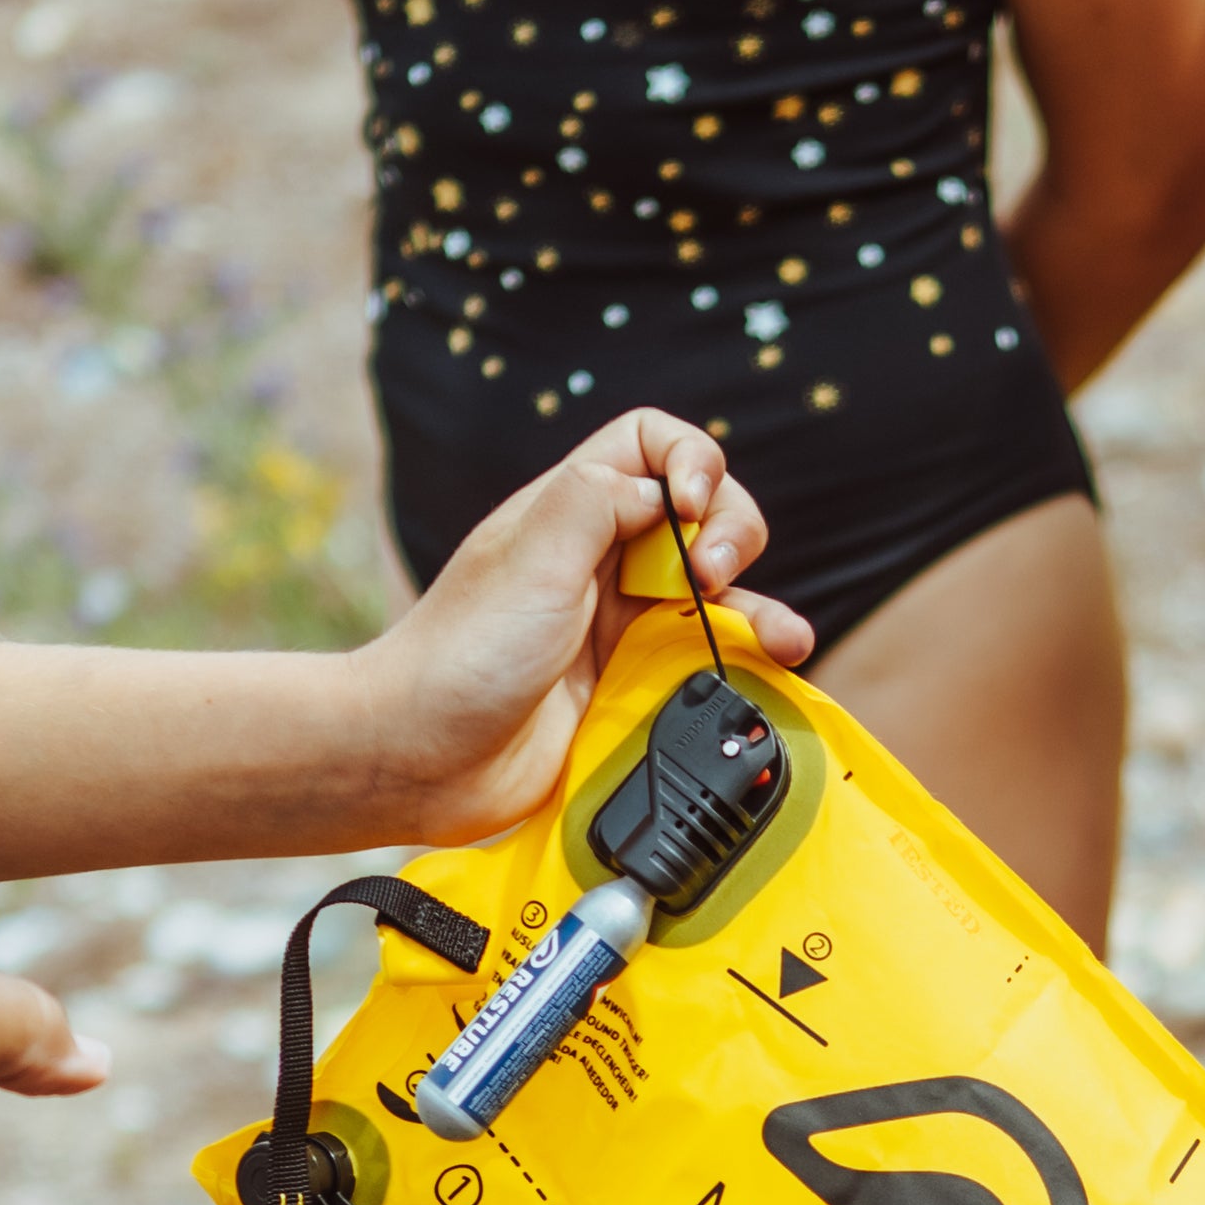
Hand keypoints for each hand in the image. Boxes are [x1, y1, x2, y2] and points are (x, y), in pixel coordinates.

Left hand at [356, 413, 815, 846]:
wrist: (424, 758)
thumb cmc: (461, 656)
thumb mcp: (533, 555)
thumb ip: (599, 500)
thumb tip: (665, 491)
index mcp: (572, 510)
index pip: (652, 446)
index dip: (689, 460)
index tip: (691, 505)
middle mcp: (602, 560)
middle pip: (702, 515)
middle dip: (730, 532)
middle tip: (711, 577)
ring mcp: (620, 625)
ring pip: (717, 593)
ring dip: (761, 601)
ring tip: (780, 634)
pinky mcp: (633, 686)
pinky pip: (707, 660)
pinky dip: (748, 659)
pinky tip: (774, 666)